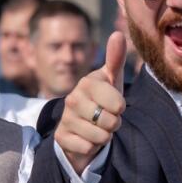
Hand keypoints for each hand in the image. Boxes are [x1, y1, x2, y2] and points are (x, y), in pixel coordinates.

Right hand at [55, 32, 126, 173]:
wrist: (82, 125)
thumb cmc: (102, 99)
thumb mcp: (111, 80)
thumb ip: (115, 58)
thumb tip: (118, 34)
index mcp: (86, 83)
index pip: (118, 104)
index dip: (120, 108)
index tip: (114, 104)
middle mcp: (72, 99)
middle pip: (110, 122)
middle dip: (113, 124)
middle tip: (105, 118)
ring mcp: (65, 118)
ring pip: (100, 137)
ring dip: (103, 136)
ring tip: (97, 127)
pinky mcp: (60, 138)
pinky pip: (87, 148)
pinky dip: (91, 147)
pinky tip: (85, 138)